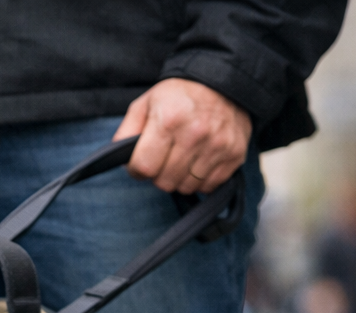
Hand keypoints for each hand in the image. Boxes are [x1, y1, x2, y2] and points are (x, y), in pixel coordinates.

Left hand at [114, 79, 251, 193]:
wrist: (222, 82)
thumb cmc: (177, 96)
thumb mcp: (144, 104)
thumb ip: (125, 133)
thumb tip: (120, 161)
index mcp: (169, 120)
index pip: (144, 167)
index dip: (137, 169)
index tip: (141, 162)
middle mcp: (195, 134)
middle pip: (164, 182)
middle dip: (158, 175)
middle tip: (163, 158)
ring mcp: (218, 145)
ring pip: (187, 187)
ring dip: (179, 178)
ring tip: (181, 158)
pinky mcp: (235, 155)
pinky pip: (209, 186)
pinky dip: (200, 180)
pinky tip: (198, 161)